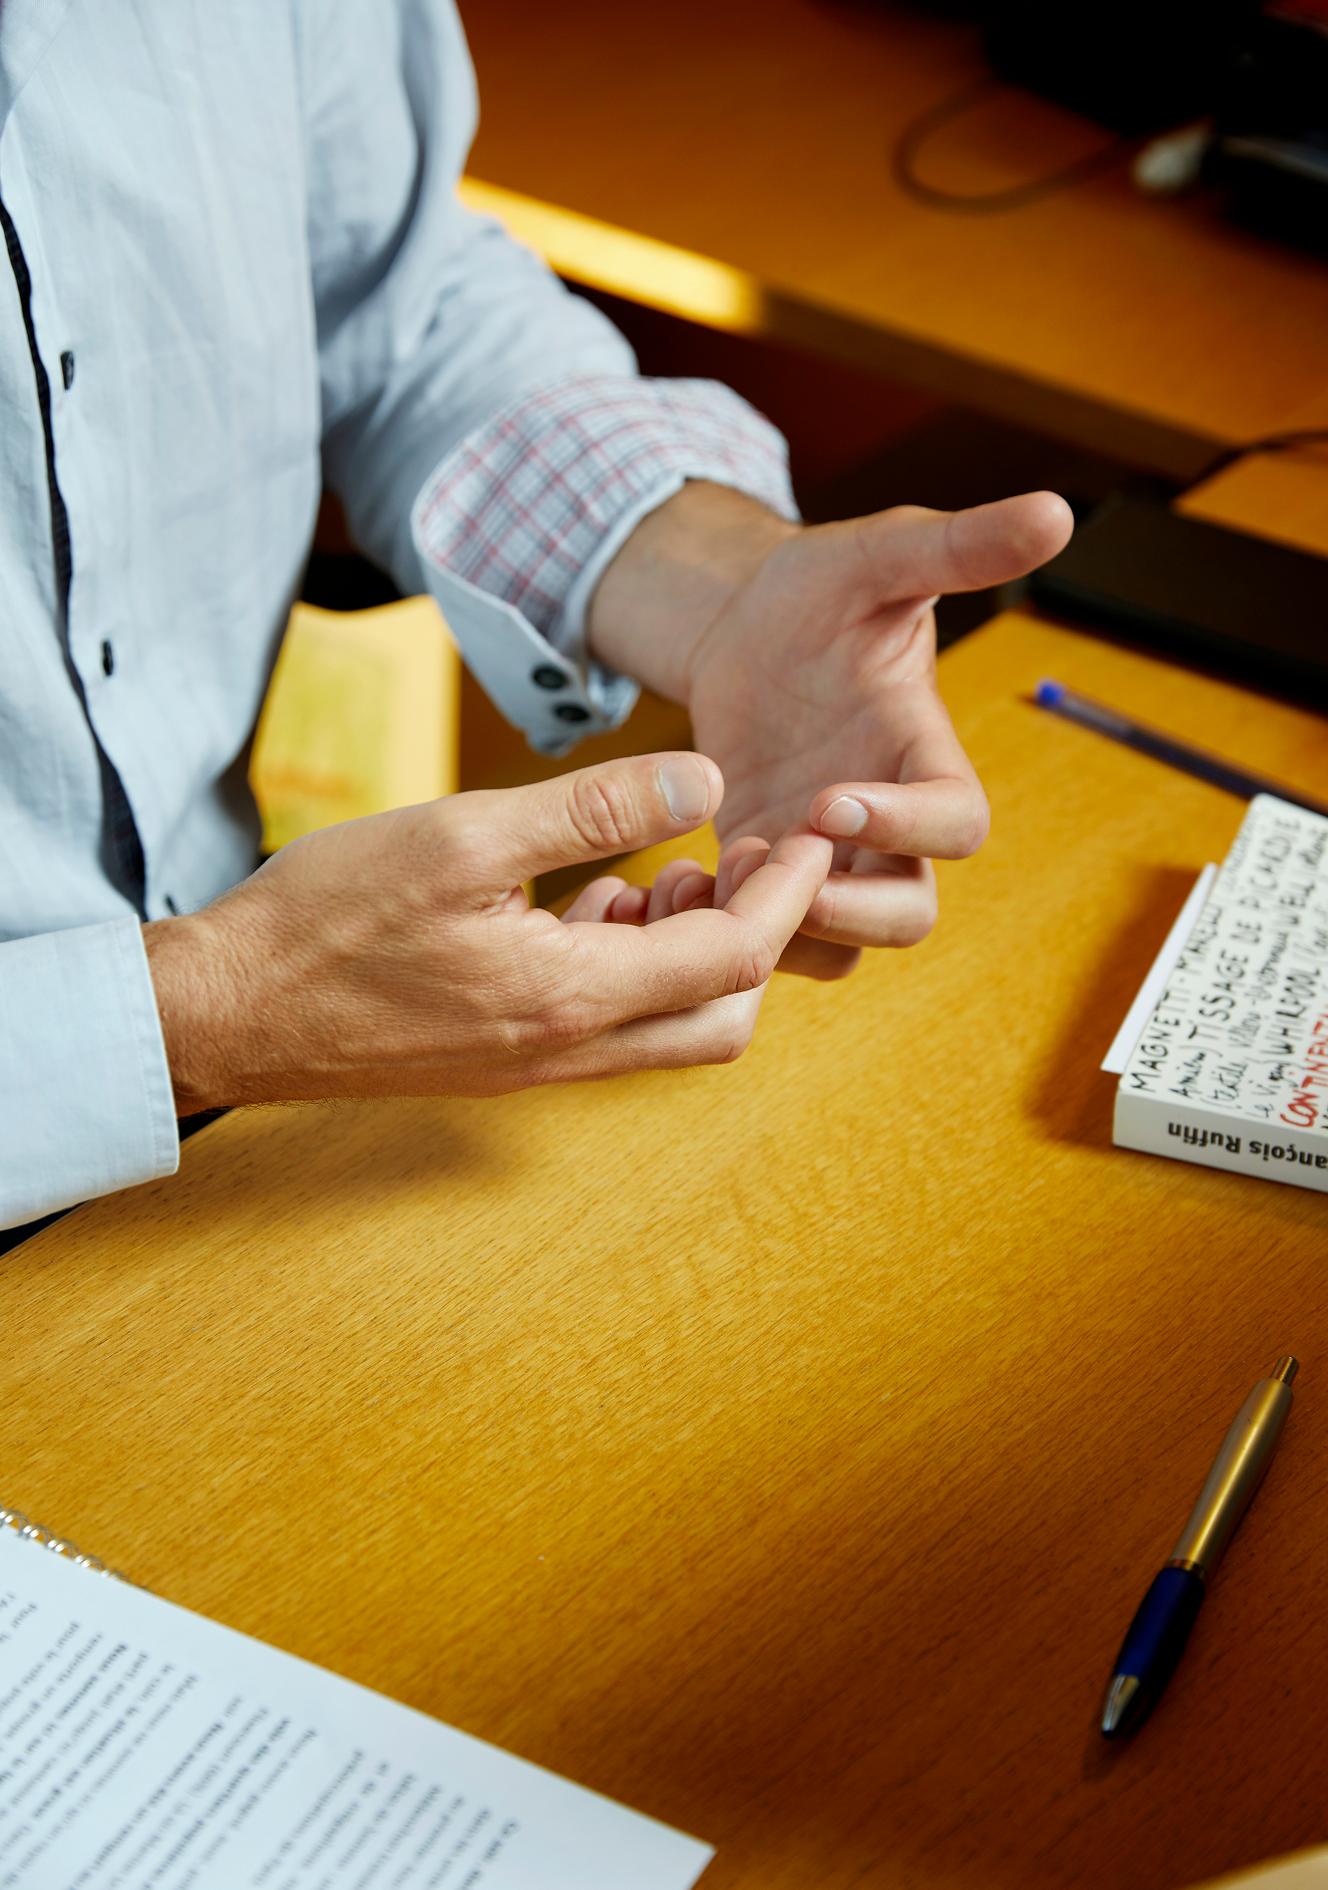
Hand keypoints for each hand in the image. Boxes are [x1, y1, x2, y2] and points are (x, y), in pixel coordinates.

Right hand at [143, 753, 832, 1110]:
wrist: (227, 1012)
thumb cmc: (328, 918)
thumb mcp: (464, 834)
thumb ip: (591, 807)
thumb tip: (701, 780)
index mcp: (571, 995)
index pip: (731, 956)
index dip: (787, 894)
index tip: (808, 834)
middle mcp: (569, 1048)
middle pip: (724, 1018)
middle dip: (755, 936)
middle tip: (733, 855)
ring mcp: (536, 1065)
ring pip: (670, 1031)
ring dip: (693, 955)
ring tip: (661, 869)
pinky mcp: (504, 1062)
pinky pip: (609, 1028)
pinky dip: (633, 968)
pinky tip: (592, 901)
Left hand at [588, 484, 1072, 978]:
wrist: (739, 627)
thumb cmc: (817, 592)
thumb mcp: (878, 558)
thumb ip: (958, 547)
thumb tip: (1056, 512)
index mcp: (925, 756)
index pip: (957, 825)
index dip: (906, 828)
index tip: (830, 800)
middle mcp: (886, 826)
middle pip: (906, 917)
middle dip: (846, 911)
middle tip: (768, 860)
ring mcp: (826, 861)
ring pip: (838, 949)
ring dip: (778, 932)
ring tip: (712, 870)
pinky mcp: (765, 874)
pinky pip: (766, 943)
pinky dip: (724, 931)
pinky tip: (672, 880)